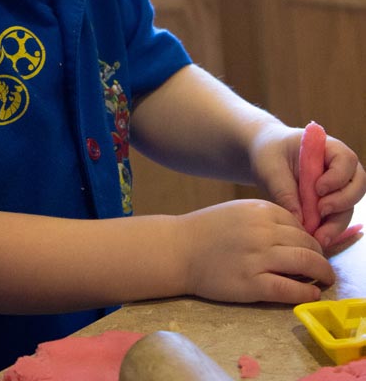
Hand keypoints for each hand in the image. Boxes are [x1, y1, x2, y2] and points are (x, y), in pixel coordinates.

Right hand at [180, 199, 333, 303]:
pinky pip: (290, 289)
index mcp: (260, 209)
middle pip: (307, 243)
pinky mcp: (252, 284)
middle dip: (320, 257)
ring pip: (305, 264)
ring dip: (321, 273)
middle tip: (322, 267)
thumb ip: (265, 219)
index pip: (299, 224)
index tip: (312, 249)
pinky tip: (310, 293)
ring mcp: (258, 257)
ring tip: (324, 280)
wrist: (178, 249)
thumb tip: (296, 235)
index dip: (310, 238)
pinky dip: (306, 292)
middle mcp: (263, 230)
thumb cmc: (206, 230)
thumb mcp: (238, 211)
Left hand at [249, 121, 365, 247]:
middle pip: (356, 186)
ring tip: (318, 237)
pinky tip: (315, 239)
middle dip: (342, 202)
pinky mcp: (328, 202)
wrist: (263, 156)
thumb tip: (300, 219)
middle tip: (320, 212)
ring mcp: (336, 186)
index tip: (318, 188)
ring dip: (336, 224)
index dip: (338, 176)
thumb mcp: (270, 167)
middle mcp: (338, 167)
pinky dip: (328, 230)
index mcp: (327, 147)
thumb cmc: (268, 152)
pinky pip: (335, 218)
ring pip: (348, 207)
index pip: (346, 160)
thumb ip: (284, 190)